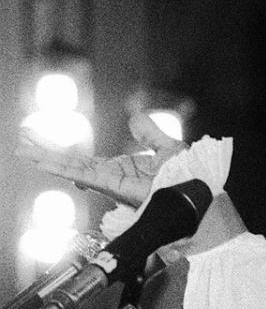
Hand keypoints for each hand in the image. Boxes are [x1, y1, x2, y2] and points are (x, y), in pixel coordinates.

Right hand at [17, 112, 185, 206]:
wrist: (201, 190)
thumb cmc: (191, 178)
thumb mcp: (168, 147)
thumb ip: (150, 134)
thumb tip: (134, 118)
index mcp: (124, 171)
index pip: (88, 163)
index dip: (67, 156)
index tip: (46, 149)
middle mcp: (115, 179)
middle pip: (74, 165)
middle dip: (47, 155)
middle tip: (21, 146)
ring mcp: (114, 183)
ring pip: (74, 170)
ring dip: (48, 160)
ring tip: (23, 151)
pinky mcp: (116, 186)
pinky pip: (86, 176)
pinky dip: (65, 168)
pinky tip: (46, 163)